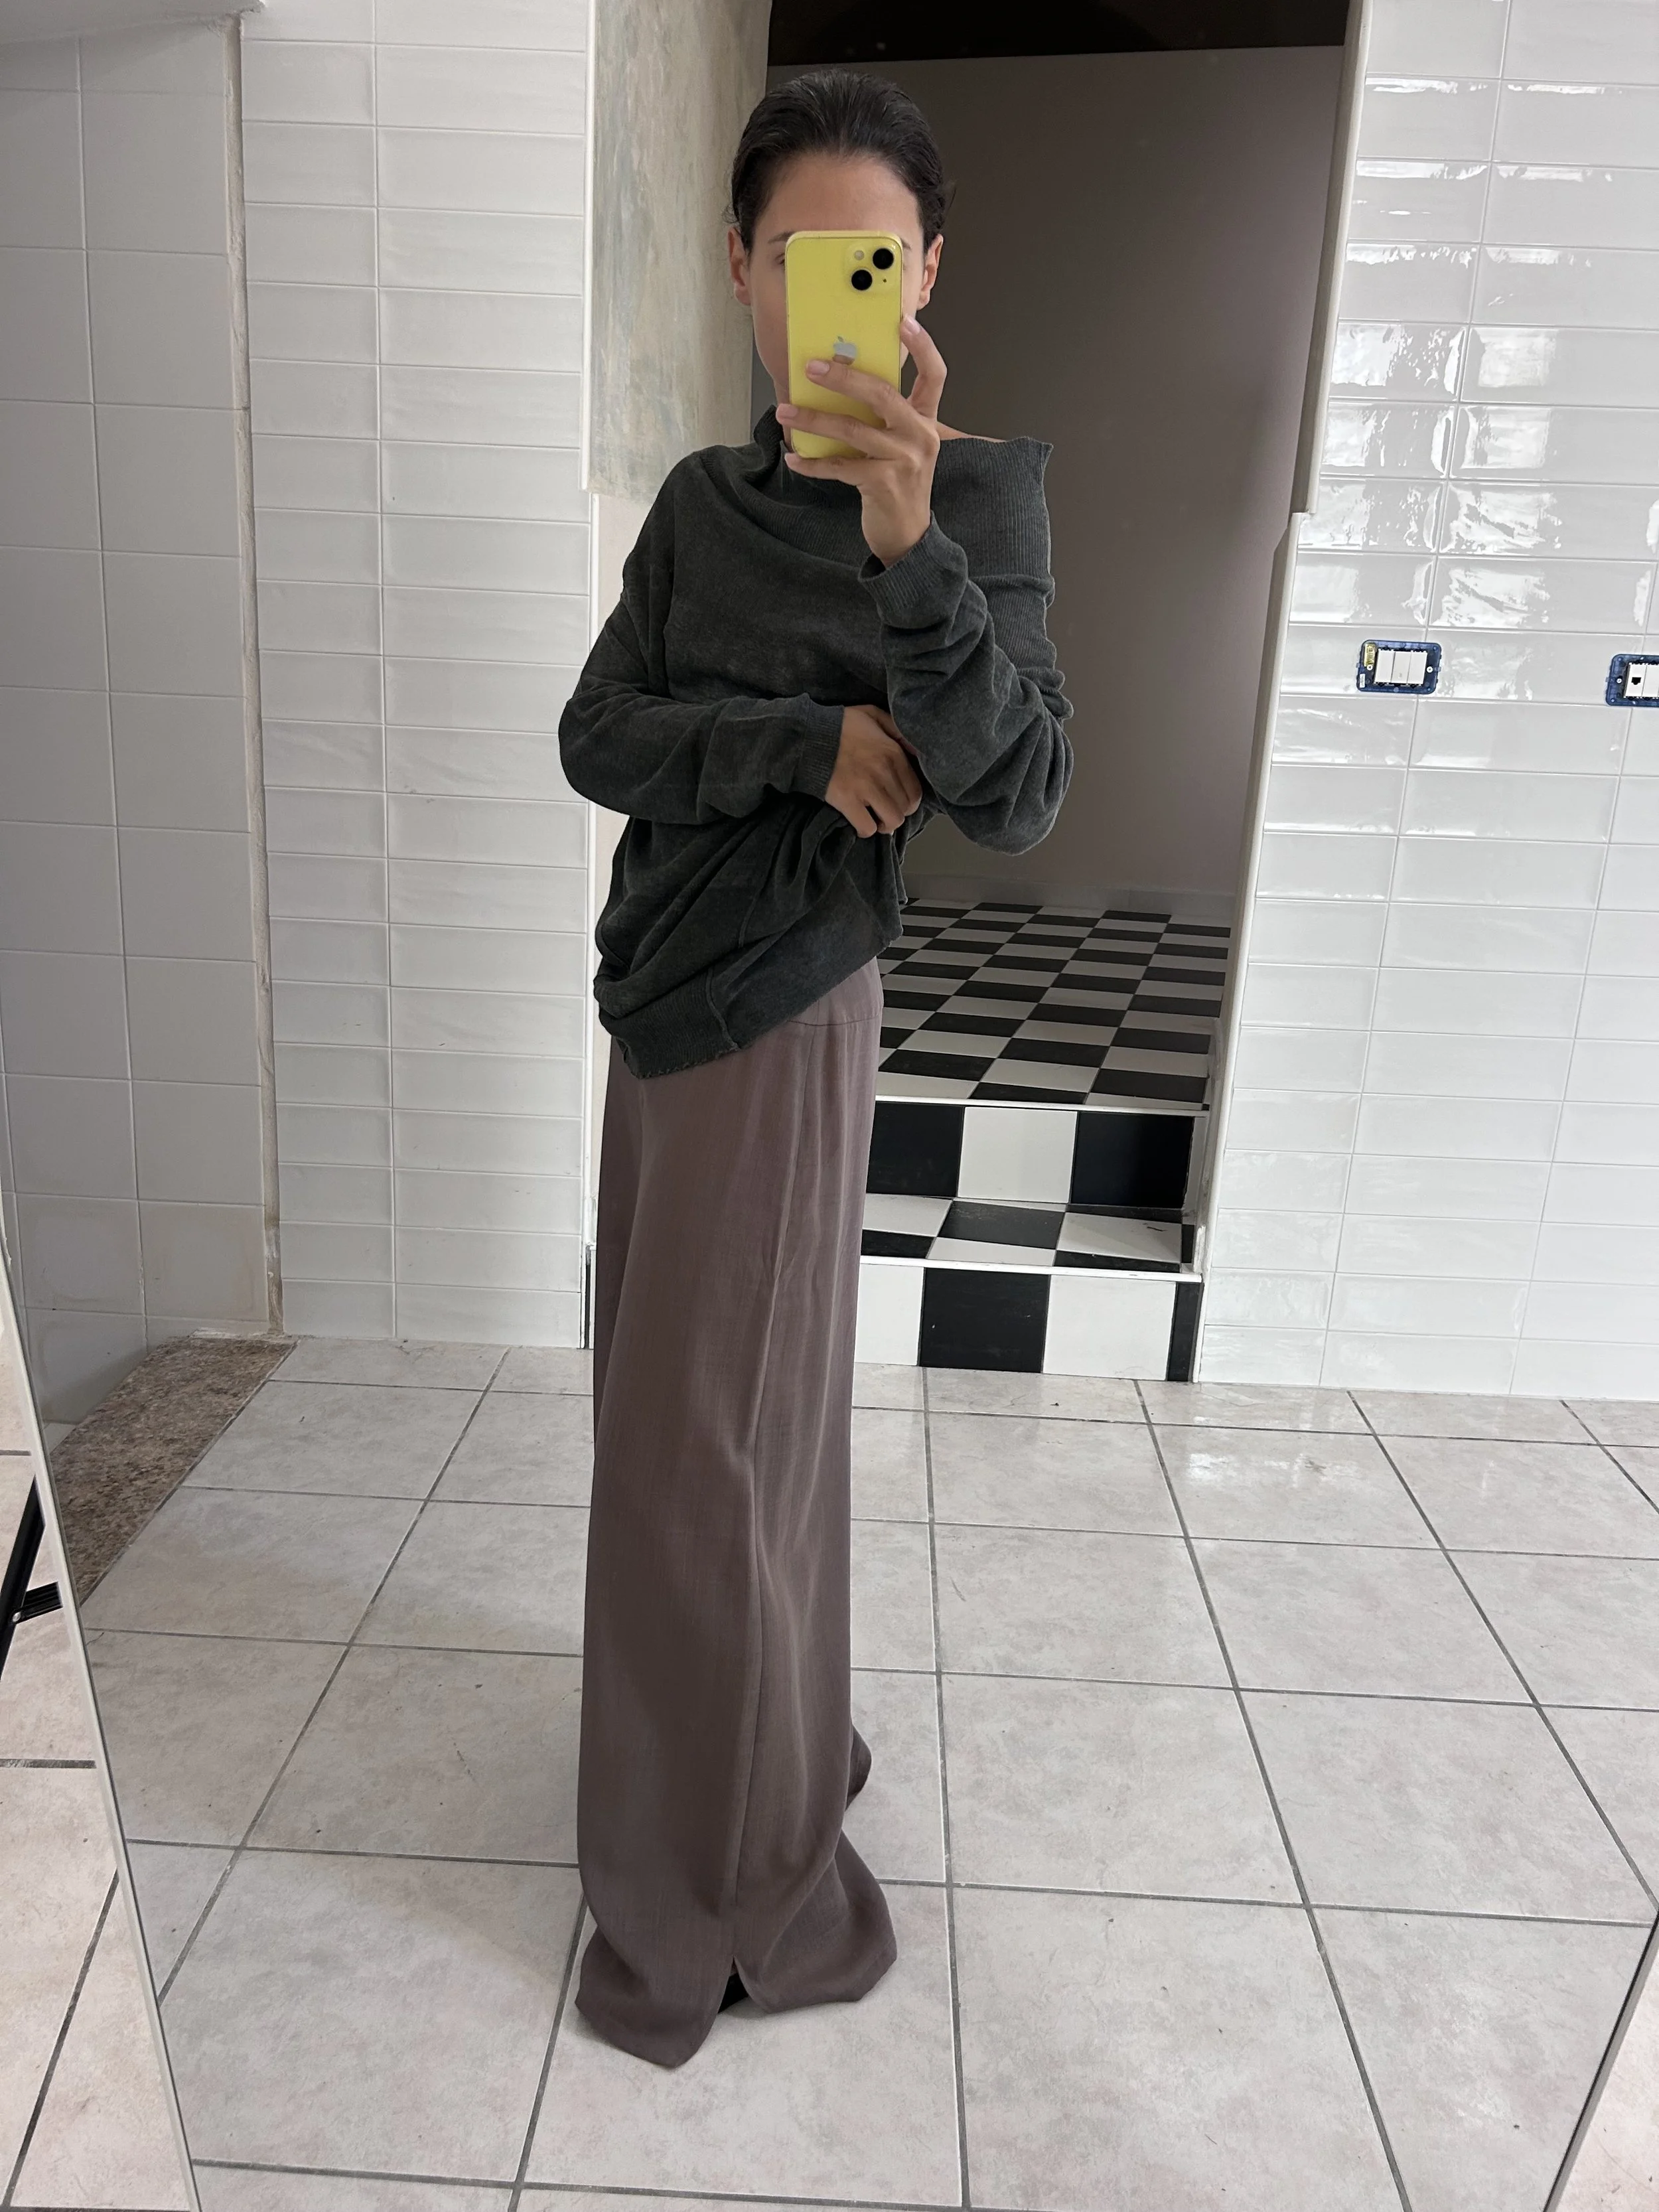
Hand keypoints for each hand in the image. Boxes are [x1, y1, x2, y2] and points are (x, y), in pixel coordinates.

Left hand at [777, 314, 946, 566]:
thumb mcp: (900, 446)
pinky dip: (813, 463)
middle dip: (844, 377)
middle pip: (883, 393)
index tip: (902, 321)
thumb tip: (839, 381)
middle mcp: (920, 436)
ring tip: (786, 412)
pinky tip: (794, 458)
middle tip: (811, 367)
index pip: (935, 375)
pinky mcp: (883, 484)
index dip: (922, 346)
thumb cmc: (898, 484)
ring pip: (853, 429)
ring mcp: (904, 460)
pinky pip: (840, 466)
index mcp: (927, 421)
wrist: (908, 536)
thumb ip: (883, 418)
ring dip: (814, 420)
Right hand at [825, 704, 923, 838]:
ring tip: (875, 819)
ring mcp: (866, 788)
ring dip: (884, 824)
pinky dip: (865, 829)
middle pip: (905, 808)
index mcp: (893, 753)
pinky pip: (867, 828)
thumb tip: (916, 752)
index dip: (909, 802)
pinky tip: (860, 822)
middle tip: (884, 811)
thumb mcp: (874, 715)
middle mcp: (884, 772)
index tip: (897, 802)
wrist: (808, 736)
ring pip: (891, 821)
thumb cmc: (840, 726)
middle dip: (897, 813)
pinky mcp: (847, 800)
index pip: (915, 791)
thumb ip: (898, 730)